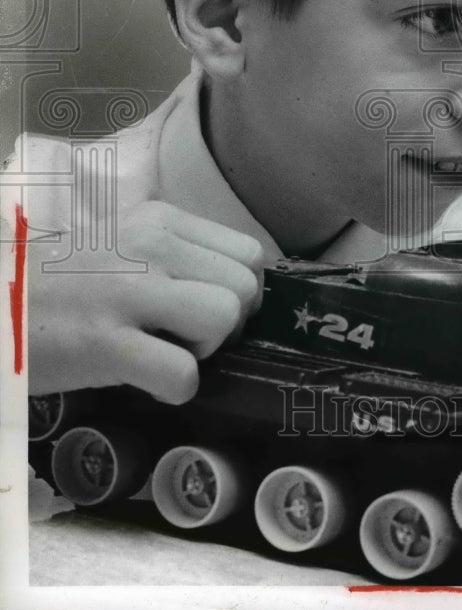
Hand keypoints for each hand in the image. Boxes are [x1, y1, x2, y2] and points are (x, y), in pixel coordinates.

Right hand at [28, 201, 264, 403]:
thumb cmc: (63, 282)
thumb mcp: (124, 243)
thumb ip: (177, 253)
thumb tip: (236, 290)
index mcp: (160, 221)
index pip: (249, 253)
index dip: (241, 291)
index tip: (210, 309)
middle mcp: (150, 246)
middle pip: (245, 287)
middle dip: (229, 323)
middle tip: (188, 337)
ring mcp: (127, 292)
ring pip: (224, 317)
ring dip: (205, 350)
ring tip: (167, 352)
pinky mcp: (104, 343)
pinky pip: (183, 373)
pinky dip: (176, 388)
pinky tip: (149, 381)